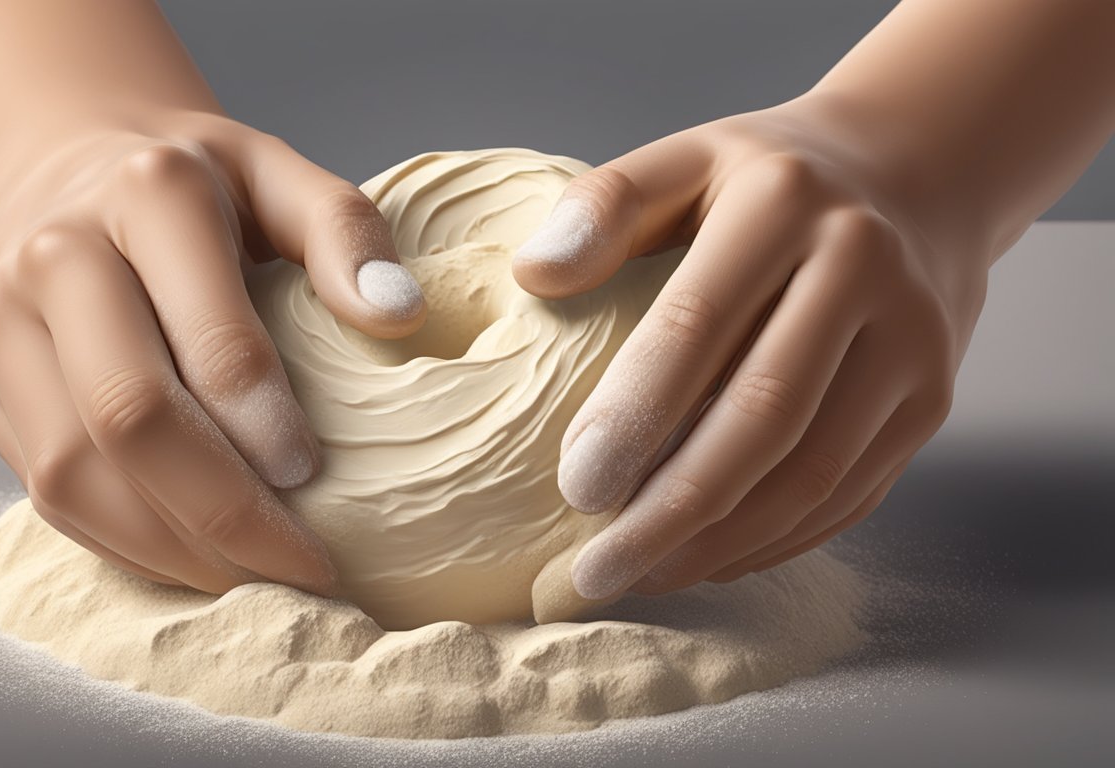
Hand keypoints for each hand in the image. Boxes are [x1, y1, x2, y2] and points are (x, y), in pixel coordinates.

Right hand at [0, 111, 425, 593]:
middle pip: (127, 418)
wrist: (65, 148)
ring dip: (169, 547)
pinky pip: (41, 484)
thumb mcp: (282, 172)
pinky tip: (188, 553)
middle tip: (299, 567)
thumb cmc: (195, 178)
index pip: (207, 341)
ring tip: (250, 575)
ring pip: (71, 471)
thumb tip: (399, 318)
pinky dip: (119, 538)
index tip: (317, 488)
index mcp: (148, 194)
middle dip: (222, 514)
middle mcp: (54, 251)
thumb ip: (345, 233)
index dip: (264, 430)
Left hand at [513, 93, 989, 600]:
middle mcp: (861, 266)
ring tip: (642, 575)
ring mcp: (911, 339)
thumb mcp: (684, 158)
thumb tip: (531, 274)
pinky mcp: (932, 398)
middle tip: (597, 572)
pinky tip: (709, 558)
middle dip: (672, 509)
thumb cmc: (767, 179)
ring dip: (722, 542)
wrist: (918, 173)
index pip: (697, 324)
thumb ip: (604, 205)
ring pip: (814, 472)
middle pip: (764, 415)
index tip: (576, 490)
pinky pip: (851, 492)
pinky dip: (776, 540)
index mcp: (781, 202)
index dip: (634, 415)